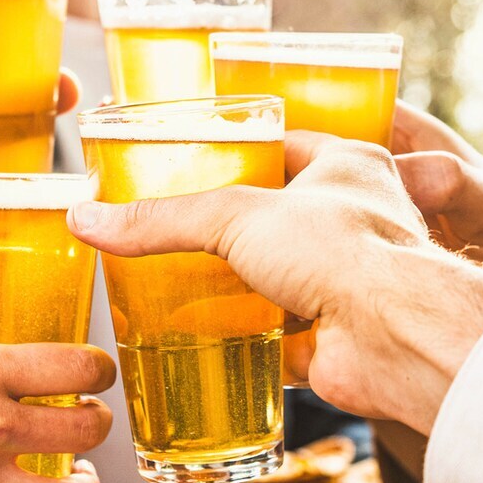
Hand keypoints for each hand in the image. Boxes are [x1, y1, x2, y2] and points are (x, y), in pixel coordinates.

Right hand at [67, 132, 482, 427]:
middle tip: (176, 226)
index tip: (195, 156)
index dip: (241, 148)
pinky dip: (245, 339)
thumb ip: (162, 220)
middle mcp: (356, 219)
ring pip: (280, 277)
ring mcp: (347, 280)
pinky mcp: (334, 335)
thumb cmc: (345, 252)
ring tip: (177, 281)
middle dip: (233, 225)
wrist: (395, 338)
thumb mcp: (235, 217)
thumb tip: (88, 219)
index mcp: (349, 166)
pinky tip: (203, 338)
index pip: (287, 143)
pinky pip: (279, 335)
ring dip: (237, 284)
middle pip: (280, 214)